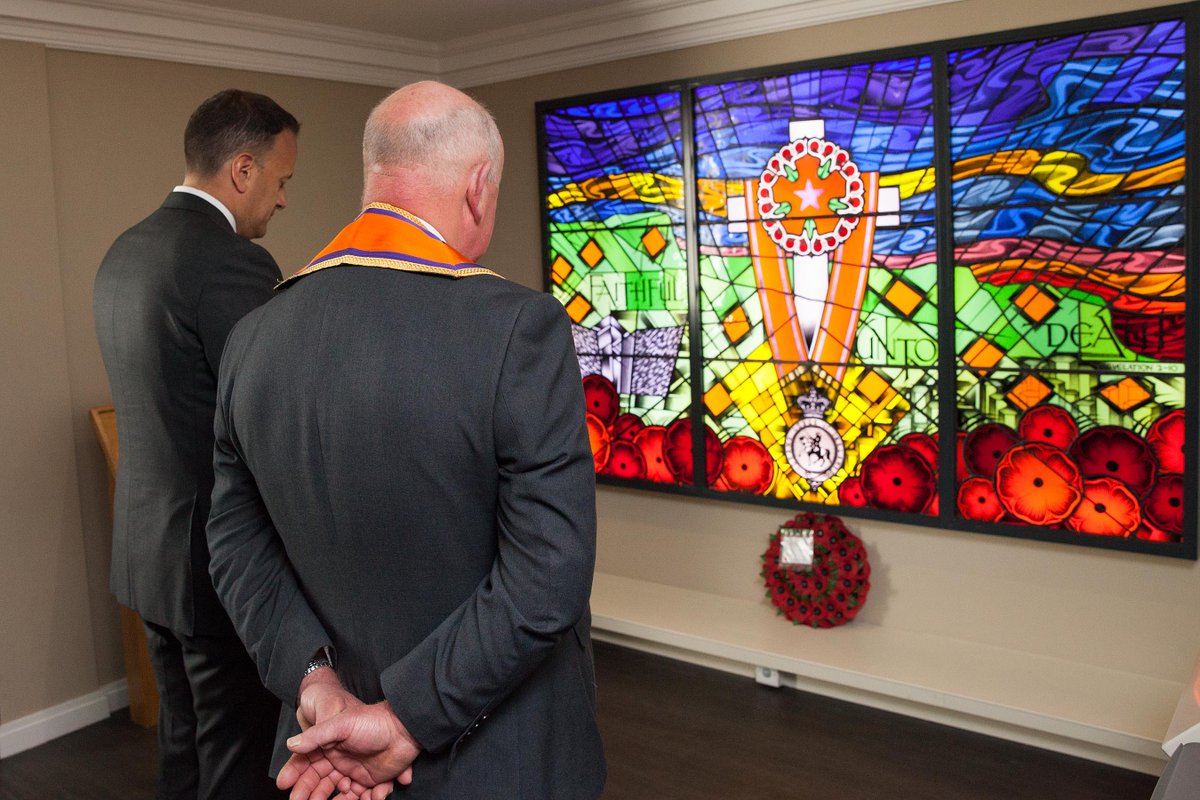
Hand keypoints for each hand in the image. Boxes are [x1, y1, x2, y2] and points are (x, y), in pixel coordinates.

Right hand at [278, 668, 364, 799]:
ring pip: (339, 794)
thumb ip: (316, 735)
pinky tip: (366, 798)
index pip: (307, 763)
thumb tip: (291, 744)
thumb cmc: (372, 721)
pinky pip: (362, 797)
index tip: (283, 784)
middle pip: (319, 782)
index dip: (294, 774)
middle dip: (310, 794)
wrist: (404, 728)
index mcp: (329, 746)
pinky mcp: (371, 781)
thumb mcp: (341, 724)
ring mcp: (355, 772)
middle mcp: (340, 761)